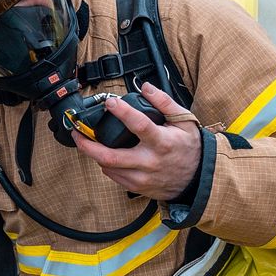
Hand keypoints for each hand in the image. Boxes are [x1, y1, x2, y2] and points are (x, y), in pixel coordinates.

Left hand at [73, 83, 200, 200]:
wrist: (198, 179)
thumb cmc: (189, 148)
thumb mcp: (184, 121)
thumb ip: (164, 103)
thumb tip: (145, 87)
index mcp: (162, 142)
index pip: (139, 125)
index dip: (122, 112)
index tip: (110, 102)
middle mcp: (150, 161)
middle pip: (110, 156)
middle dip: (88, 145)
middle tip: (77, 133)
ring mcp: (142, 177)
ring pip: (108, 167)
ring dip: (95, 154)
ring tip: (89, 142)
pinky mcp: (138, 187)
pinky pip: (114, 177)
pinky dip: (106, 165)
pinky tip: (106, 156)